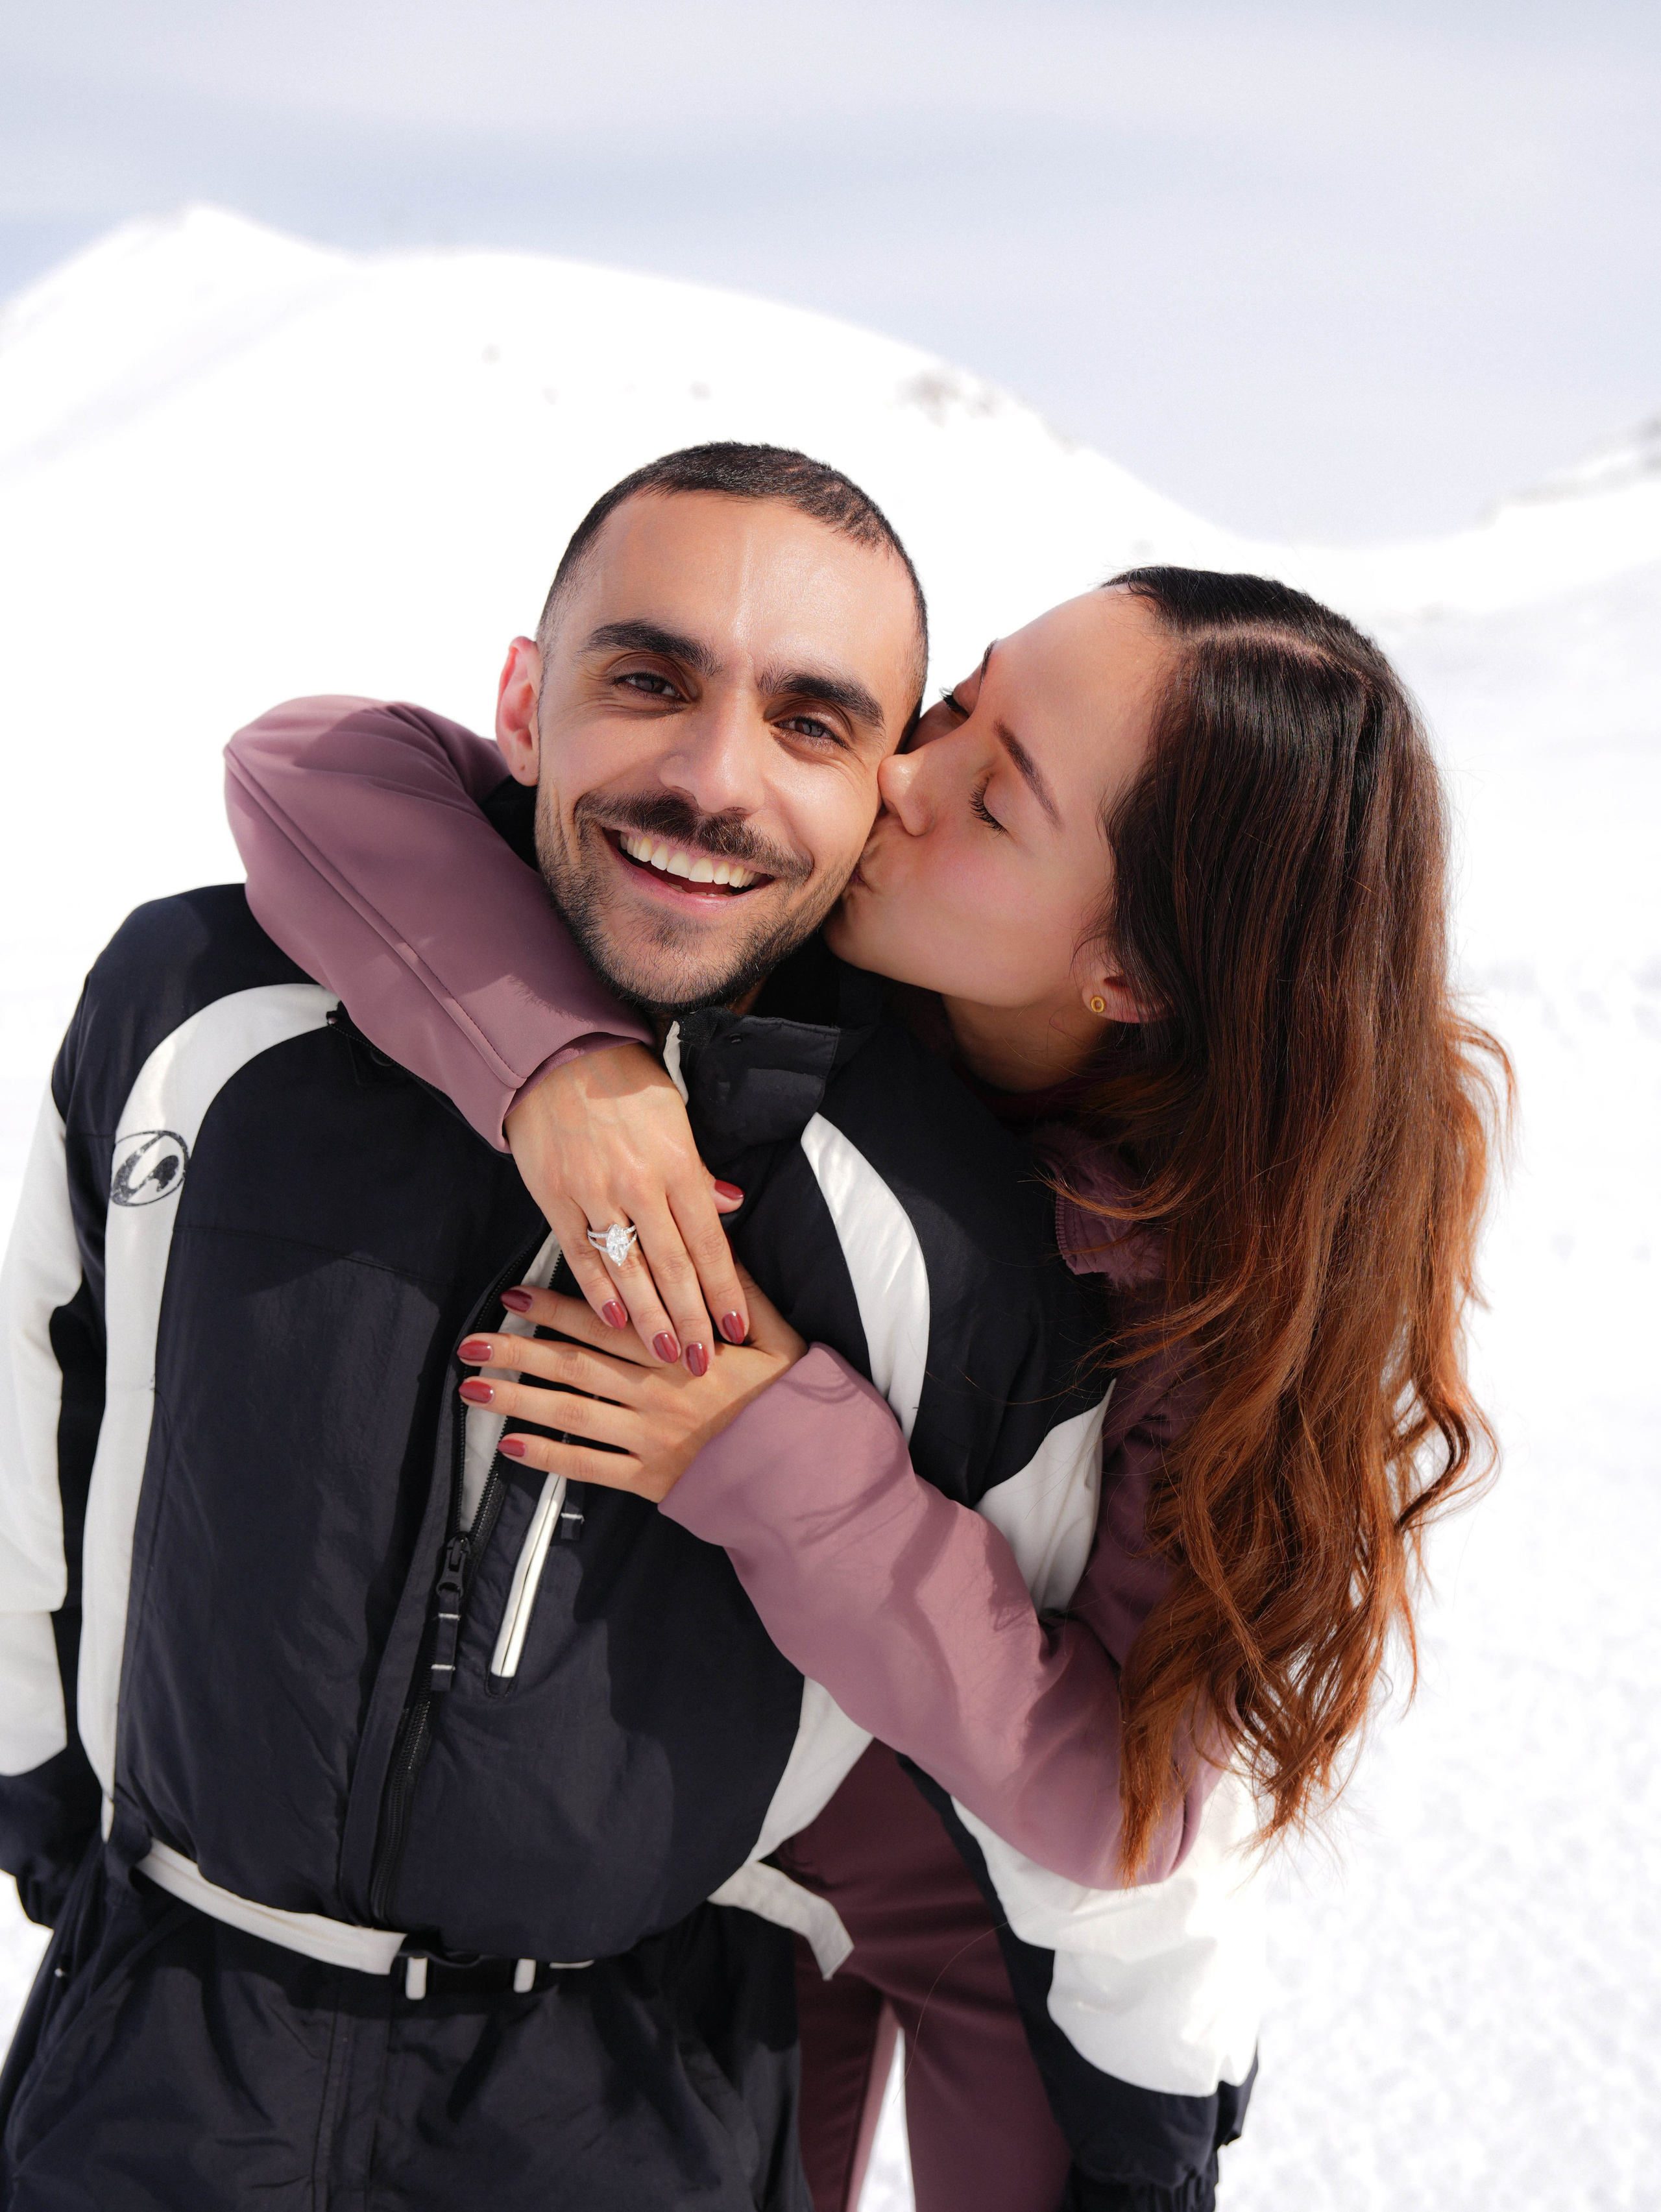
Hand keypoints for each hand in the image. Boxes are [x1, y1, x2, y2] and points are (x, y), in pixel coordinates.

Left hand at [457, 1270, 806, 1503]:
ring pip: (571, 1414)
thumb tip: (715, 1244)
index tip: (515, 1293)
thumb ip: (740, 1290)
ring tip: (471, 1390)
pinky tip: (510, 1447)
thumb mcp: (776, 1335)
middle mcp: (656, 1393)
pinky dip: (548, 1458)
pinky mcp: (650, 1480)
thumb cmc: (792, 1401)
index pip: (607, 1324)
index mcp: (682, 1353)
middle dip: (517, 1351)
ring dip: (517, 1400)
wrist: (809, 1474)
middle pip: (574, 1366)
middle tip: (470, 1339)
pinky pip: (590, 1468)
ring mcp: (649, 1440)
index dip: (557, 1307)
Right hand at [504, 1043, 747, 1368]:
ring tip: (665, 1355)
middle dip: (691, 1319)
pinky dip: (598, 1290)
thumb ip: (699, 1171)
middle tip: (703, 1363)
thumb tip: (732, 1206)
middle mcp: (639, 1183)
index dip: (724, 1291)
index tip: (736, 1330)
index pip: (709, 1242)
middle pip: (673, 1265)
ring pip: (628, 1268)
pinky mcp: (555, 1197)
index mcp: (677, 1163)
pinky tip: (614, 1320)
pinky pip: (580, 1254)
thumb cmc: (626, 1085)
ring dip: (649, 1318)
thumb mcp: (675, 1118)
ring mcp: (594, 1192)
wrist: (558, 1056)